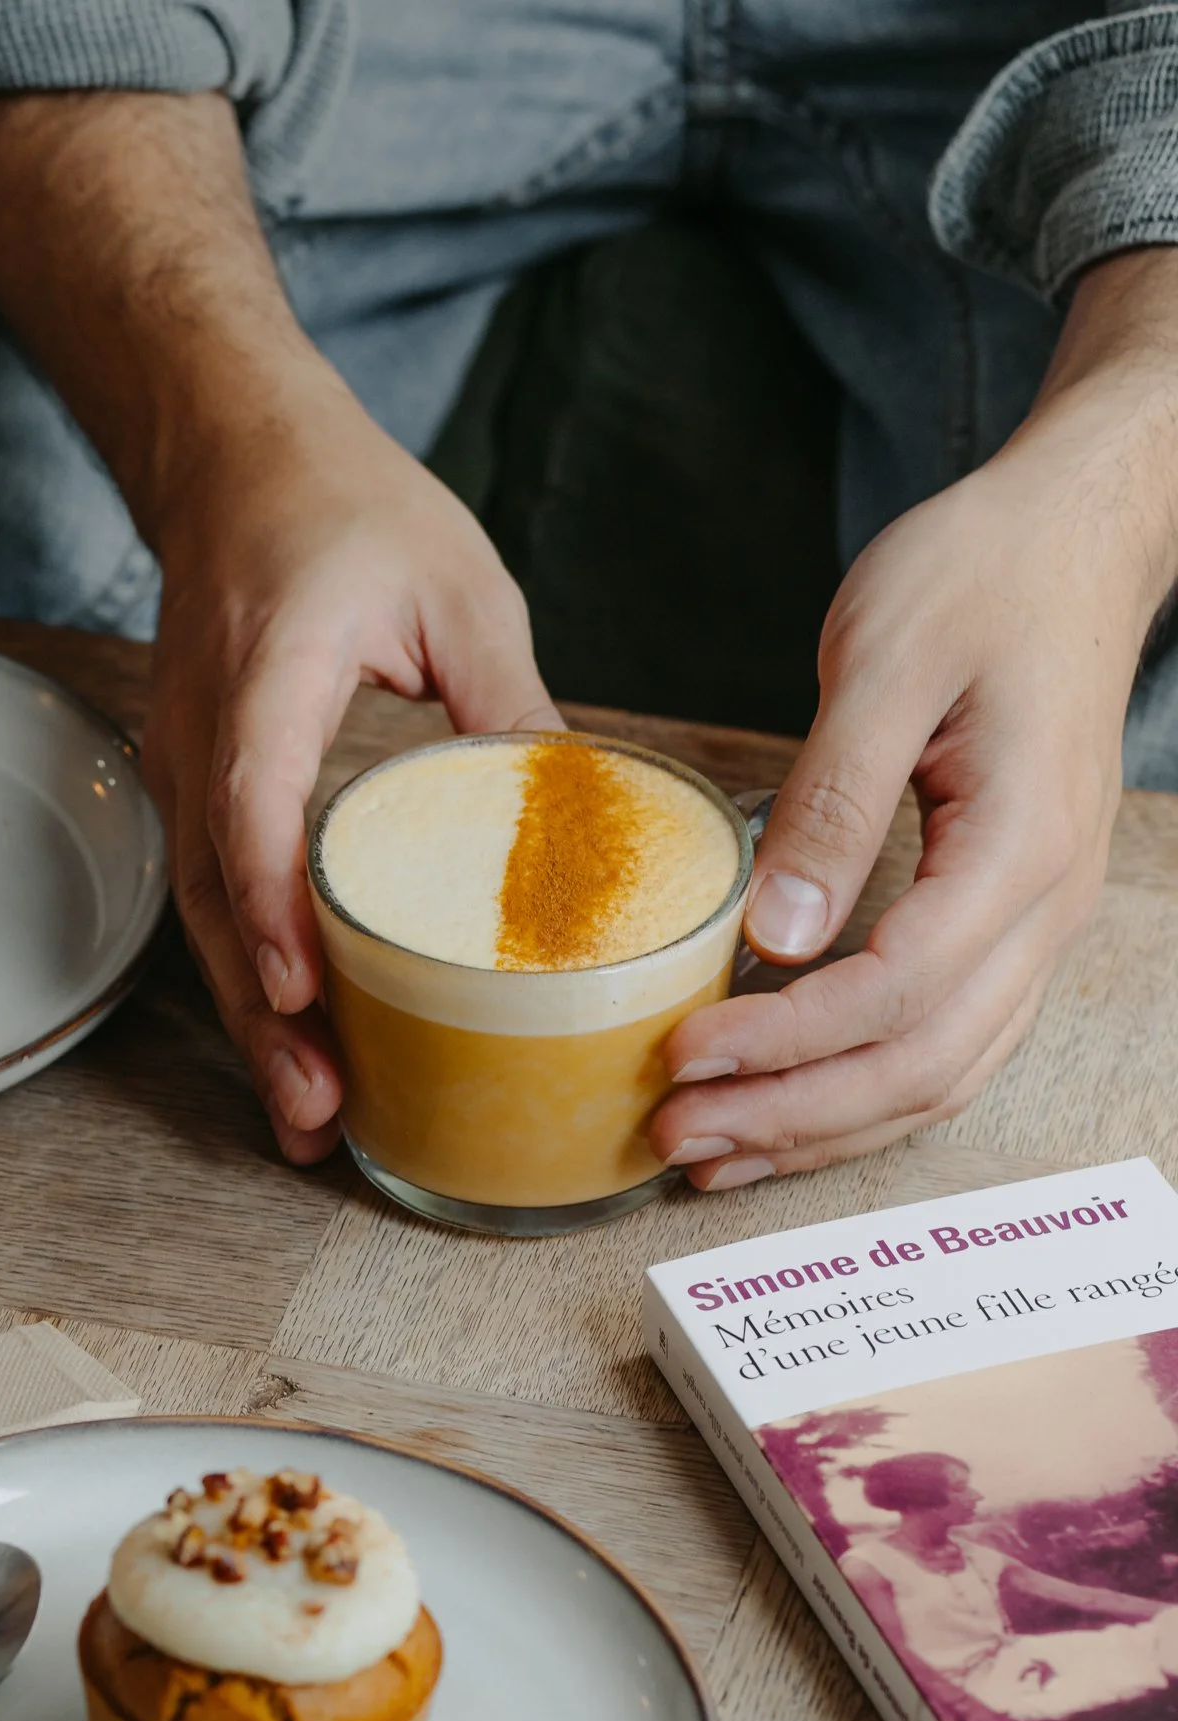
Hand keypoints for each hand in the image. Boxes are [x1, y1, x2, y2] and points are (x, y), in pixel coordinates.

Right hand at [146, 383, 554, 1158]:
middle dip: (262, 1015)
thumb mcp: (458, 589)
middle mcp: (206, 732)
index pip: (252, 803)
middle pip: (213, 899)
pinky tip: (297, 1039)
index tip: (304, 989)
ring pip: (203, 916)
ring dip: (253, 1019)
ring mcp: (185, 764)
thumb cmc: (343, 504)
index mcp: (269, 671)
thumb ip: (511, 705)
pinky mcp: (195, 786)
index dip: (271, 906)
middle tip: (317, 1105)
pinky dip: (250, 974)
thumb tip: (588, 826)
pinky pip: (211, 896)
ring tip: (309, 1110)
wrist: (232, 453)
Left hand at [651, 250, 1177, 1193]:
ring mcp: (1039, 924)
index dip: (784, 1041)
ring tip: (714, 1153)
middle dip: (792, 1115)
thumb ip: (831, 799)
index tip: (684, 1053)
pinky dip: (861, 1095)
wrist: (1071, 538)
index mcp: (1020, 842)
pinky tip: (783, 1108)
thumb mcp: (886, 660)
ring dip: (824, 1129)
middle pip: (921, 1066)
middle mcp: (1046, 906)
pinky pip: (948, 1045)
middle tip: (678, 1136)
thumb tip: (775, 936)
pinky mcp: (1009, 925)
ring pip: (940, 1077)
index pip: (896, 990)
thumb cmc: (983, 575)